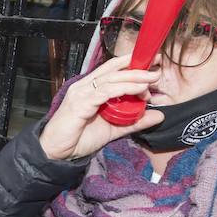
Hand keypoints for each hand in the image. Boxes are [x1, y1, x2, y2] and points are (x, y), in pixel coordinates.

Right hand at [38, 56, 164, 160]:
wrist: (56, 153)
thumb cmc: (79, 139)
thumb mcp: (114, 129)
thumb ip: (135, 122)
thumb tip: (159, 115)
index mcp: (91, 88)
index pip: (112, 70)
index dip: (131, 64)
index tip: (153, 63)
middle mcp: (85, 86)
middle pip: (113, 70)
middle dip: (137, 67)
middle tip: (157, 66)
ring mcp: (82, 93)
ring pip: (111, 79)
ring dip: (134, 77)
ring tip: (151, 79)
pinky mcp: (80, 103)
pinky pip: (106, 92)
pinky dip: (124, 89)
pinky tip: (138, 91)